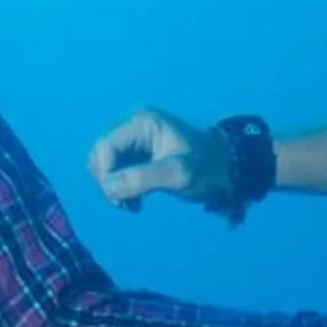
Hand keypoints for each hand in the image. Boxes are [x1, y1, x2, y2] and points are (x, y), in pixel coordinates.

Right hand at [87, 108, 238, 213]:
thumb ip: (142, 179)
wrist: (226, 169)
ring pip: (106, 165)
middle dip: (108, 182)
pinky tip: (136, 201)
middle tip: (127, 204)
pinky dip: (121, 188)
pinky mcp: (138, 155)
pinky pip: (116, 171)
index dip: (105, 174)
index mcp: (141, 122)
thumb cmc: (206, 168)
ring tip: (133, 204)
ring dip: (114, 187)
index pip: (104, 147)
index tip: (120, 199)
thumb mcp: (178, 174)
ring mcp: (135, 140)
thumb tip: (109, 187)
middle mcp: (133, 126)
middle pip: (100, 155)